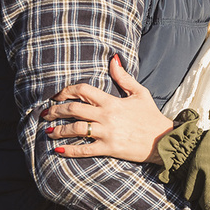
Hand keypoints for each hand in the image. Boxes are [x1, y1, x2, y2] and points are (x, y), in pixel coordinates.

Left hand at [40, 56, 173, 163]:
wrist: (164, 139)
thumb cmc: (151, 116)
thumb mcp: (139, 93)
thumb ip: (123, 77)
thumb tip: (113, 59)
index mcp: (111, 101)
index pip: (83, 91)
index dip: (66, 92)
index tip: (56, 96)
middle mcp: (106, 116)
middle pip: (73, 109)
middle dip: (55, 111)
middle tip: (45, 114)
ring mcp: (107, 133)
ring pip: (76, 129)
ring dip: (58, 130)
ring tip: (48, 131)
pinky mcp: (109, 149)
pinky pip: (85, 150)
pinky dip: (70, 150)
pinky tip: (58, 150)